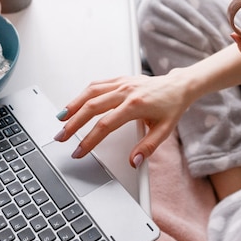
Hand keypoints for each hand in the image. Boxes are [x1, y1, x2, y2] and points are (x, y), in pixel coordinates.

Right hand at [55, 72, 193, 167]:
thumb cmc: (172, 106)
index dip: (90, 140)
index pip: (106, 124)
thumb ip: (148, 147)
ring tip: (61, 119)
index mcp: (136, 105)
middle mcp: (126, 91)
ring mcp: (122, 83)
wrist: (179, 86)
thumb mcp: (164, 130)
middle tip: (61, 137)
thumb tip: (134, 161)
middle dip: (73, 123)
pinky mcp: (120, 79)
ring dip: (73, 105)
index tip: (79, 151)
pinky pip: (97, 84)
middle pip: (92, 107)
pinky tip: (74, 104)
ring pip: (90, 92)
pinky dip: (82, 94)